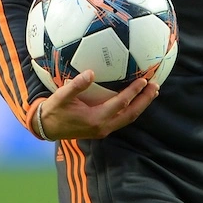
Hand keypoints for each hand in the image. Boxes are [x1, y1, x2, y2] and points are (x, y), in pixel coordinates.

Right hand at [39, 70, 158, 140]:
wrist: (47, 128)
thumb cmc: (54, 110)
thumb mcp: (62, 97)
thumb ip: (76, 85)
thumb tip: (91, 73)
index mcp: (95, 119)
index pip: (120, 104)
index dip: (133, 92)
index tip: (144, 81)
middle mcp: (103, 127)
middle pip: (131, 114)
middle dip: (145, 101)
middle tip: (156, 86)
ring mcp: (104, 130)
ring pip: (128, 119)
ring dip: (141, 106)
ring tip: (151, 93)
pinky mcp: (102, 129)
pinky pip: (122, 119)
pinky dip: (132, 109)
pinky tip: (136, 101)